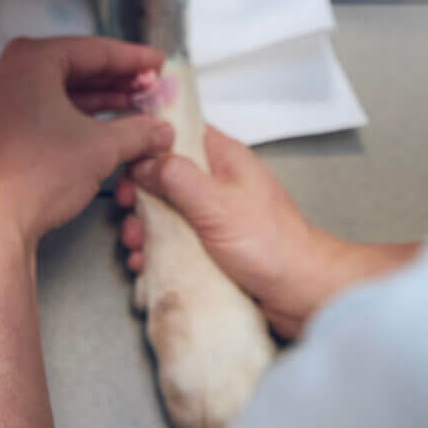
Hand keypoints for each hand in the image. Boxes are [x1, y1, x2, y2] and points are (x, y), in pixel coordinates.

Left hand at [0, 37, 173, 248]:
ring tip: (130, 109)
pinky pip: (37, 112)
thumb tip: (158, 131)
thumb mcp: (101, 148)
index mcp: (28, 60)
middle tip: (148, 88)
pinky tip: (96, 131)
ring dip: (94, 100)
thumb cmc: (32, 175)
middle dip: (115, 80)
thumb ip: (138, 132)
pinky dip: (68, 118)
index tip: (154, 63)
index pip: (93, 50)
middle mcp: (3, 73)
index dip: (132, 59)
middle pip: (72, 68)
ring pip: (54, 92)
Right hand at [117, 128, 417, 338]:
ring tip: (134, 245)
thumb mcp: (216, 204)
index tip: (126, 161)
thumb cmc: (271, 245)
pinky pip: (174, 239)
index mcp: (224, 158)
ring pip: (166, 209)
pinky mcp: (211, 244)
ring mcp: (214, 214)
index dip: (149, 143)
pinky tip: (145, 262)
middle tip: (126, 209)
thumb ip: (176, 177)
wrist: (302, 294)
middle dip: (139, 194)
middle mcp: (218, 181)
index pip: (179, 132)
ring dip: (144, 226)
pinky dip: (156, 248)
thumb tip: (143, 160)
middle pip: (164, 174)